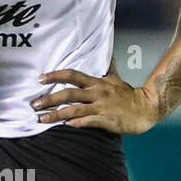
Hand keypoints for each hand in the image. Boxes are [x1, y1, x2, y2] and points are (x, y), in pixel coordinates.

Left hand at [31, 60, 158, 134]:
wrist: (147, 108)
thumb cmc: (128, 94)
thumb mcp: (115, 78)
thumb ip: (107, 68)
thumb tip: (105, 55)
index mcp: (96, 83)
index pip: (72, 75)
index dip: (55, 75)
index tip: (40, 78)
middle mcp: (97, 93)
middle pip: (69, 94)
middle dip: (49, 99)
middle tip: (34, 104)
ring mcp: (101, 107)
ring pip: (75, 110)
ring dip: (57, 115)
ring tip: (41, 119)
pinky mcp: (107, 120)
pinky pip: (90, 121)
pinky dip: (78, 123)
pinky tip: (66, 126)